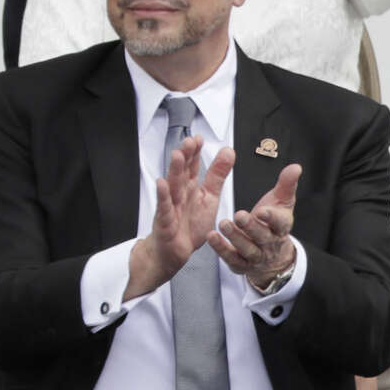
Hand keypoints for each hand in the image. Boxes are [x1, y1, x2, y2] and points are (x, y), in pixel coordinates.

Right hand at [127, 139, 236, 299]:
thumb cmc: (190, 224)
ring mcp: (171, 207)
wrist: (174, 252)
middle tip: (190, 141)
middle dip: (186, 157)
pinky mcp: (165, 222)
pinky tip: (162, 184)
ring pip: (173, 186)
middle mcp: (179, 194)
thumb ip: (217, 175)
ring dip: (174, 171)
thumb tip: (228, 151)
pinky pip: (164, 208)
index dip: (196, 153)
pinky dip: (163, 196)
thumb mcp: (209, 197)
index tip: (200, 138)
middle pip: (182, 172)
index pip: (192, 166)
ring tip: (178, 156)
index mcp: (190, 188)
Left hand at [212, 163, 301, 287]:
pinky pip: (231, 259)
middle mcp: (269, 243)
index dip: (272, 218)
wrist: (273, 257)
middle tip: (239, 215)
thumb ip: (286, 185)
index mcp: (281, 227)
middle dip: (251, 227)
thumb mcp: (281, 203)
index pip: (280, 223)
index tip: (263, 211)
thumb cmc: (272, 224)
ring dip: (235, 237)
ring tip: (223, 224)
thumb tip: (296, 167)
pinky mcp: (241, 264)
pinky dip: (221, 249)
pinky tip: (212, 237)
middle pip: (262, 237)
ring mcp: (256, 256)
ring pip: (247, 249)